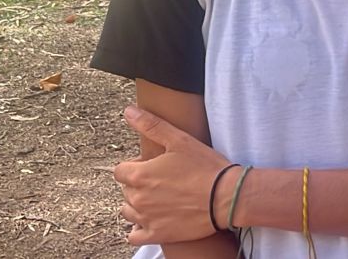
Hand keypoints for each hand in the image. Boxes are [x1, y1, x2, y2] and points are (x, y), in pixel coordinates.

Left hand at [113, 105, 234, 244]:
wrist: (227, 197)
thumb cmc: (205, 166)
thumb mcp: (179, 140)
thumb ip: (150, 125)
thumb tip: (128, 111)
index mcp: (139, 175)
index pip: (120, 170)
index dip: (135, 166)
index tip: (153, 165)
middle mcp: (137, 199)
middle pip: (125, 190)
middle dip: (138, 184)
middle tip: (162, 180)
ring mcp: (146, 219)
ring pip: (128, 212)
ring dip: (137, 205)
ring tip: (158, 199)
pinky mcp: (157, 235)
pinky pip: (134, 236)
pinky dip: (138, 230)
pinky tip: (150, 220)